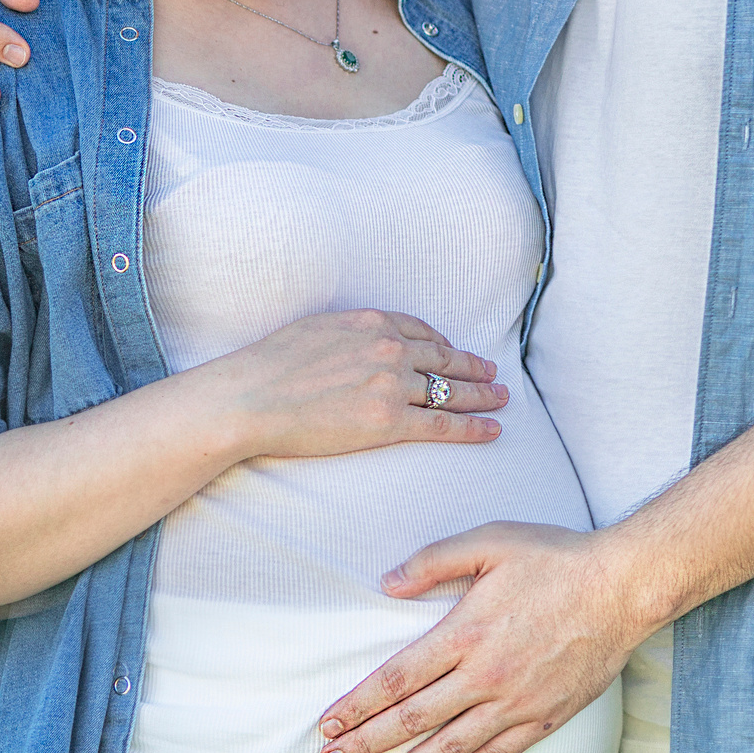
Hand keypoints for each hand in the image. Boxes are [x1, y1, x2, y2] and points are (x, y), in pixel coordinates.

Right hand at [203, 308, 509, 459]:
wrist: (251, 396)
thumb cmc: (271, 364)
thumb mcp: (318, 327)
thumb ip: (350, 331)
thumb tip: (361, 339)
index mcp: (372, 322)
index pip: (421, 331)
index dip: (444, 344)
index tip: (455, 353)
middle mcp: (390, 349)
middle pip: (445, 360)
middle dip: (474, 367)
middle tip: (494, 373)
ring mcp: (392, 385)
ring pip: (451, 391)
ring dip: (482, 396)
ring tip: (501, 399)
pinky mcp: (389, 422)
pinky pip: (443, 425)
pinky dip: (473, 427)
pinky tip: (492, 430)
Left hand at [316, 523, 654, 752]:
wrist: (624, 587)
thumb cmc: (556, 558)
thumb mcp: (492, 540)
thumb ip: (435, 560)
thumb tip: (386, 582)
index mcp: (466, 631)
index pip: (398, 678)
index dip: (358, 703)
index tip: (329, 722)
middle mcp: (484, 674)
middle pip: (412, 720)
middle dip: (366, 744)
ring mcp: (514, 702)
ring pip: (447, 748)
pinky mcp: (542, 718)